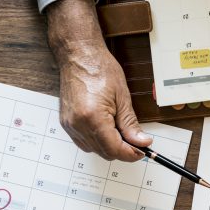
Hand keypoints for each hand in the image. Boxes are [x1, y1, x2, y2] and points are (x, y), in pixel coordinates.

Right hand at [46, 0, 151, 161]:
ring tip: (120, 130)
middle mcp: (78, 124)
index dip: (131, 154)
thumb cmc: (99, 69)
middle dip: (122, 150)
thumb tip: (141, 142)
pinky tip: (107, 128)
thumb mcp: (122, 97)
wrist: (78, 56)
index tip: (142, 151)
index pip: (115, 149)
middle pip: (104, 153)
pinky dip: (97, 141)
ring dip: (109, 146)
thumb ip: (131, 124)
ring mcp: (70, 125)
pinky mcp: (66, 123)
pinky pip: (84, 142)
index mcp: (93, 117)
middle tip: (136, 140)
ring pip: (94, 150)